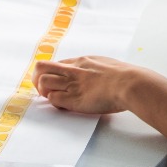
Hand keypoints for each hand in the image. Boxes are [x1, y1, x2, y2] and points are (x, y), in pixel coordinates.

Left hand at [32, 56, 149, 115]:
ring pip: (43, 82)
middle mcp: (73, 70)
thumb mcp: (107, 65)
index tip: (55, 82)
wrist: (129, 84)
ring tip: (55, 98)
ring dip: (45, 91)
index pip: (56, 64)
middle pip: (41, 67)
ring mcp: (72, 84)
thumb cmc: (125, 77)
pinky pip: (53, 99)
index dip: (52, 74)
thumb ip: (96, 68)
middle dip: (37, 78)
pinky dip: (55, 103)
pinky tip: (64, 105)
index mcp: (82, 61)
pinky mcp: (73, 99)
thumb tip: (98, 74)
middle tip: (44, 89)